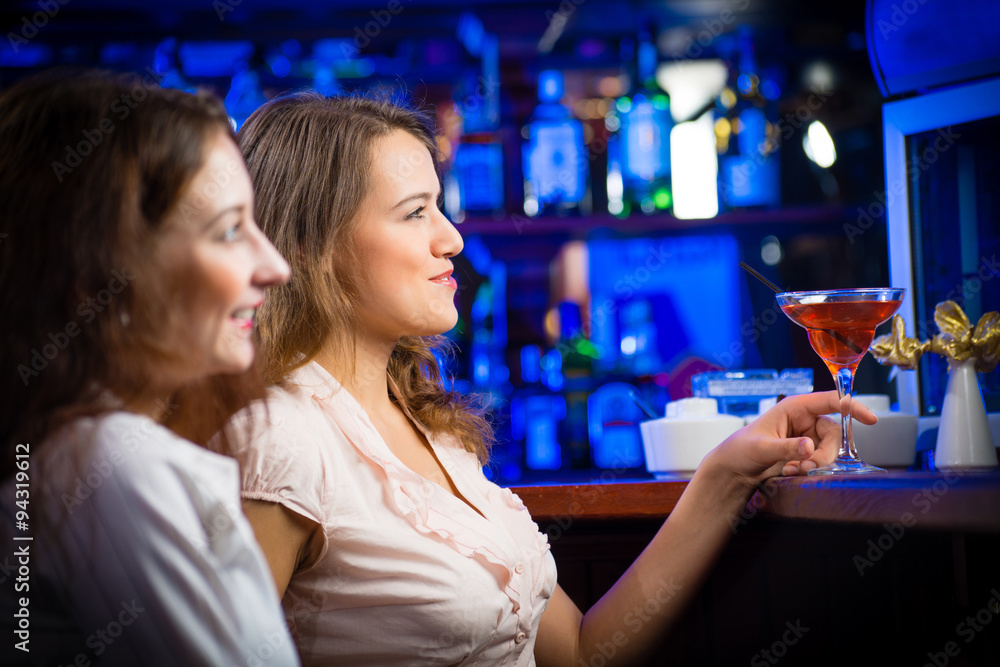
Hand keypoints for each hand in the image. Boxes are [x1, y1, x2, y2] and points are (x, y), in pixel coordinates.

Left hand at [701, 390, 877, 486]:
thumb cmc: (741, 450)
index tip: (871, 419)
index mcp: (794, 407)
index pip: (830, 401)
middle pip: (834, 432)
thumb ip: (786, 447)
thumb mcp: (761, 448)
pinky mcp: (806, 453)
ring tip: (796, 470)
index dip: (852, 407)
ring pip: (830, 449)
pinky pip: (822, 460)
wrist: (734, 471)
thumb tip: (809, 447)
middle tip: (809, 467)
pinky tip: (792, 472)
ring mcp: (807, 436)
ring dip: (818, 463)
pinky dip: (811, 469)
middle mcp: (804, 419)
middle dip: (826, 452)